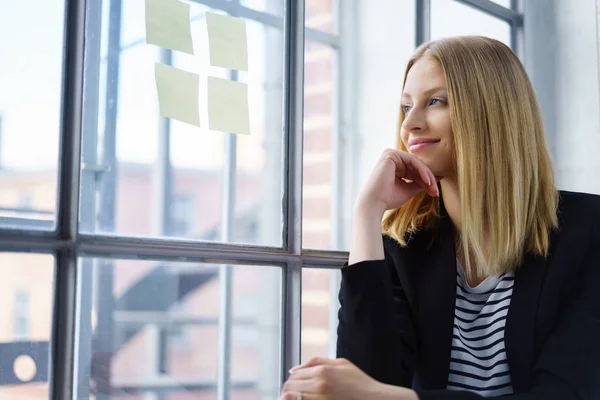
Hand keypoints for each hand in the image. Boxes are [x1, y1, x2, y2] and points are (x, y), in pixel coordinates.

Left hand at [280, 357, 418, 399]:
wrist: (374, 399)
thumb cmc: (359, 381)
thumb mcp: (340, 363)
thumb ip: (316, 361)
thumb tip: (294, 368)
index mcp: (323, 371)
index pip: (295, 374)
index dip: (292, 379)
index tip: (294, 382)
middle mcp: (320, 385)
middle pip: (291, 386)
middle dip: (289, 388)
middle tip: (292, 391)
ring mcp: (321, 399)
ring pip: (294, 397)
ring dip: (292, 396)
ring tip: (298, 396)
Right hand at [356, 149, 438, 215]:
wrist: (374, 203)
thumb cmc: (388, 198)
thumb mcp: (408, 189)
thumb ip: (420, 182)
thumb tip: (436, 178)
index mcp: (394, 166)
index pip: (414, 170)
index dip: (426, 181)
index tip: (435, 192)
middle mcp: (392, 158)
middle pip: (417, 166)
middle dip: (428, 179)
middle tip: (436, 191)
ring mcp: (390, 154)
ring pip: (416, 163)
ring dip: (427, 176)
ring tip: (433, 188)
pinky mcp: (391, 154)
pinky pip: (413, 160)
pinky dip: (422, 171)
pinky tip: (427, 181)